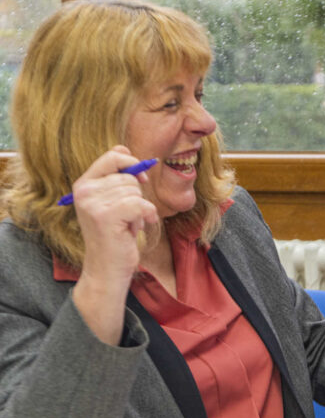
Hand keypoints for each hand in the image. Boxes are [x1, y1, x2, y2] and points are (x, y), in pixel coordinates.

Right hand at [71, 146, 158, 342]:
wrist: (107, 268)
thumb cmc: (115, 235)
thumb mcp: (113, 202)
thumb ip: (116, 178)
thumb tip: (124, 149)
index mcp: (84, 184)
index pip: (112, 156)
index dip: (132, 164)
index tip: (141, 179)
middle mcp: (84, 191)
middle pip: (129, 177)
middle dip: (137, 197)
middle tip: (127, 217)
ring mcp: (92, 203)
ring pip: (136, 192)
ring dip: (140, 210)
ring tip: (128, 225)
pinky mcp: (105, 216)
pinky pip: (141, 204)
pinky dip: (147, 216)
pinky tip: (138, 229)